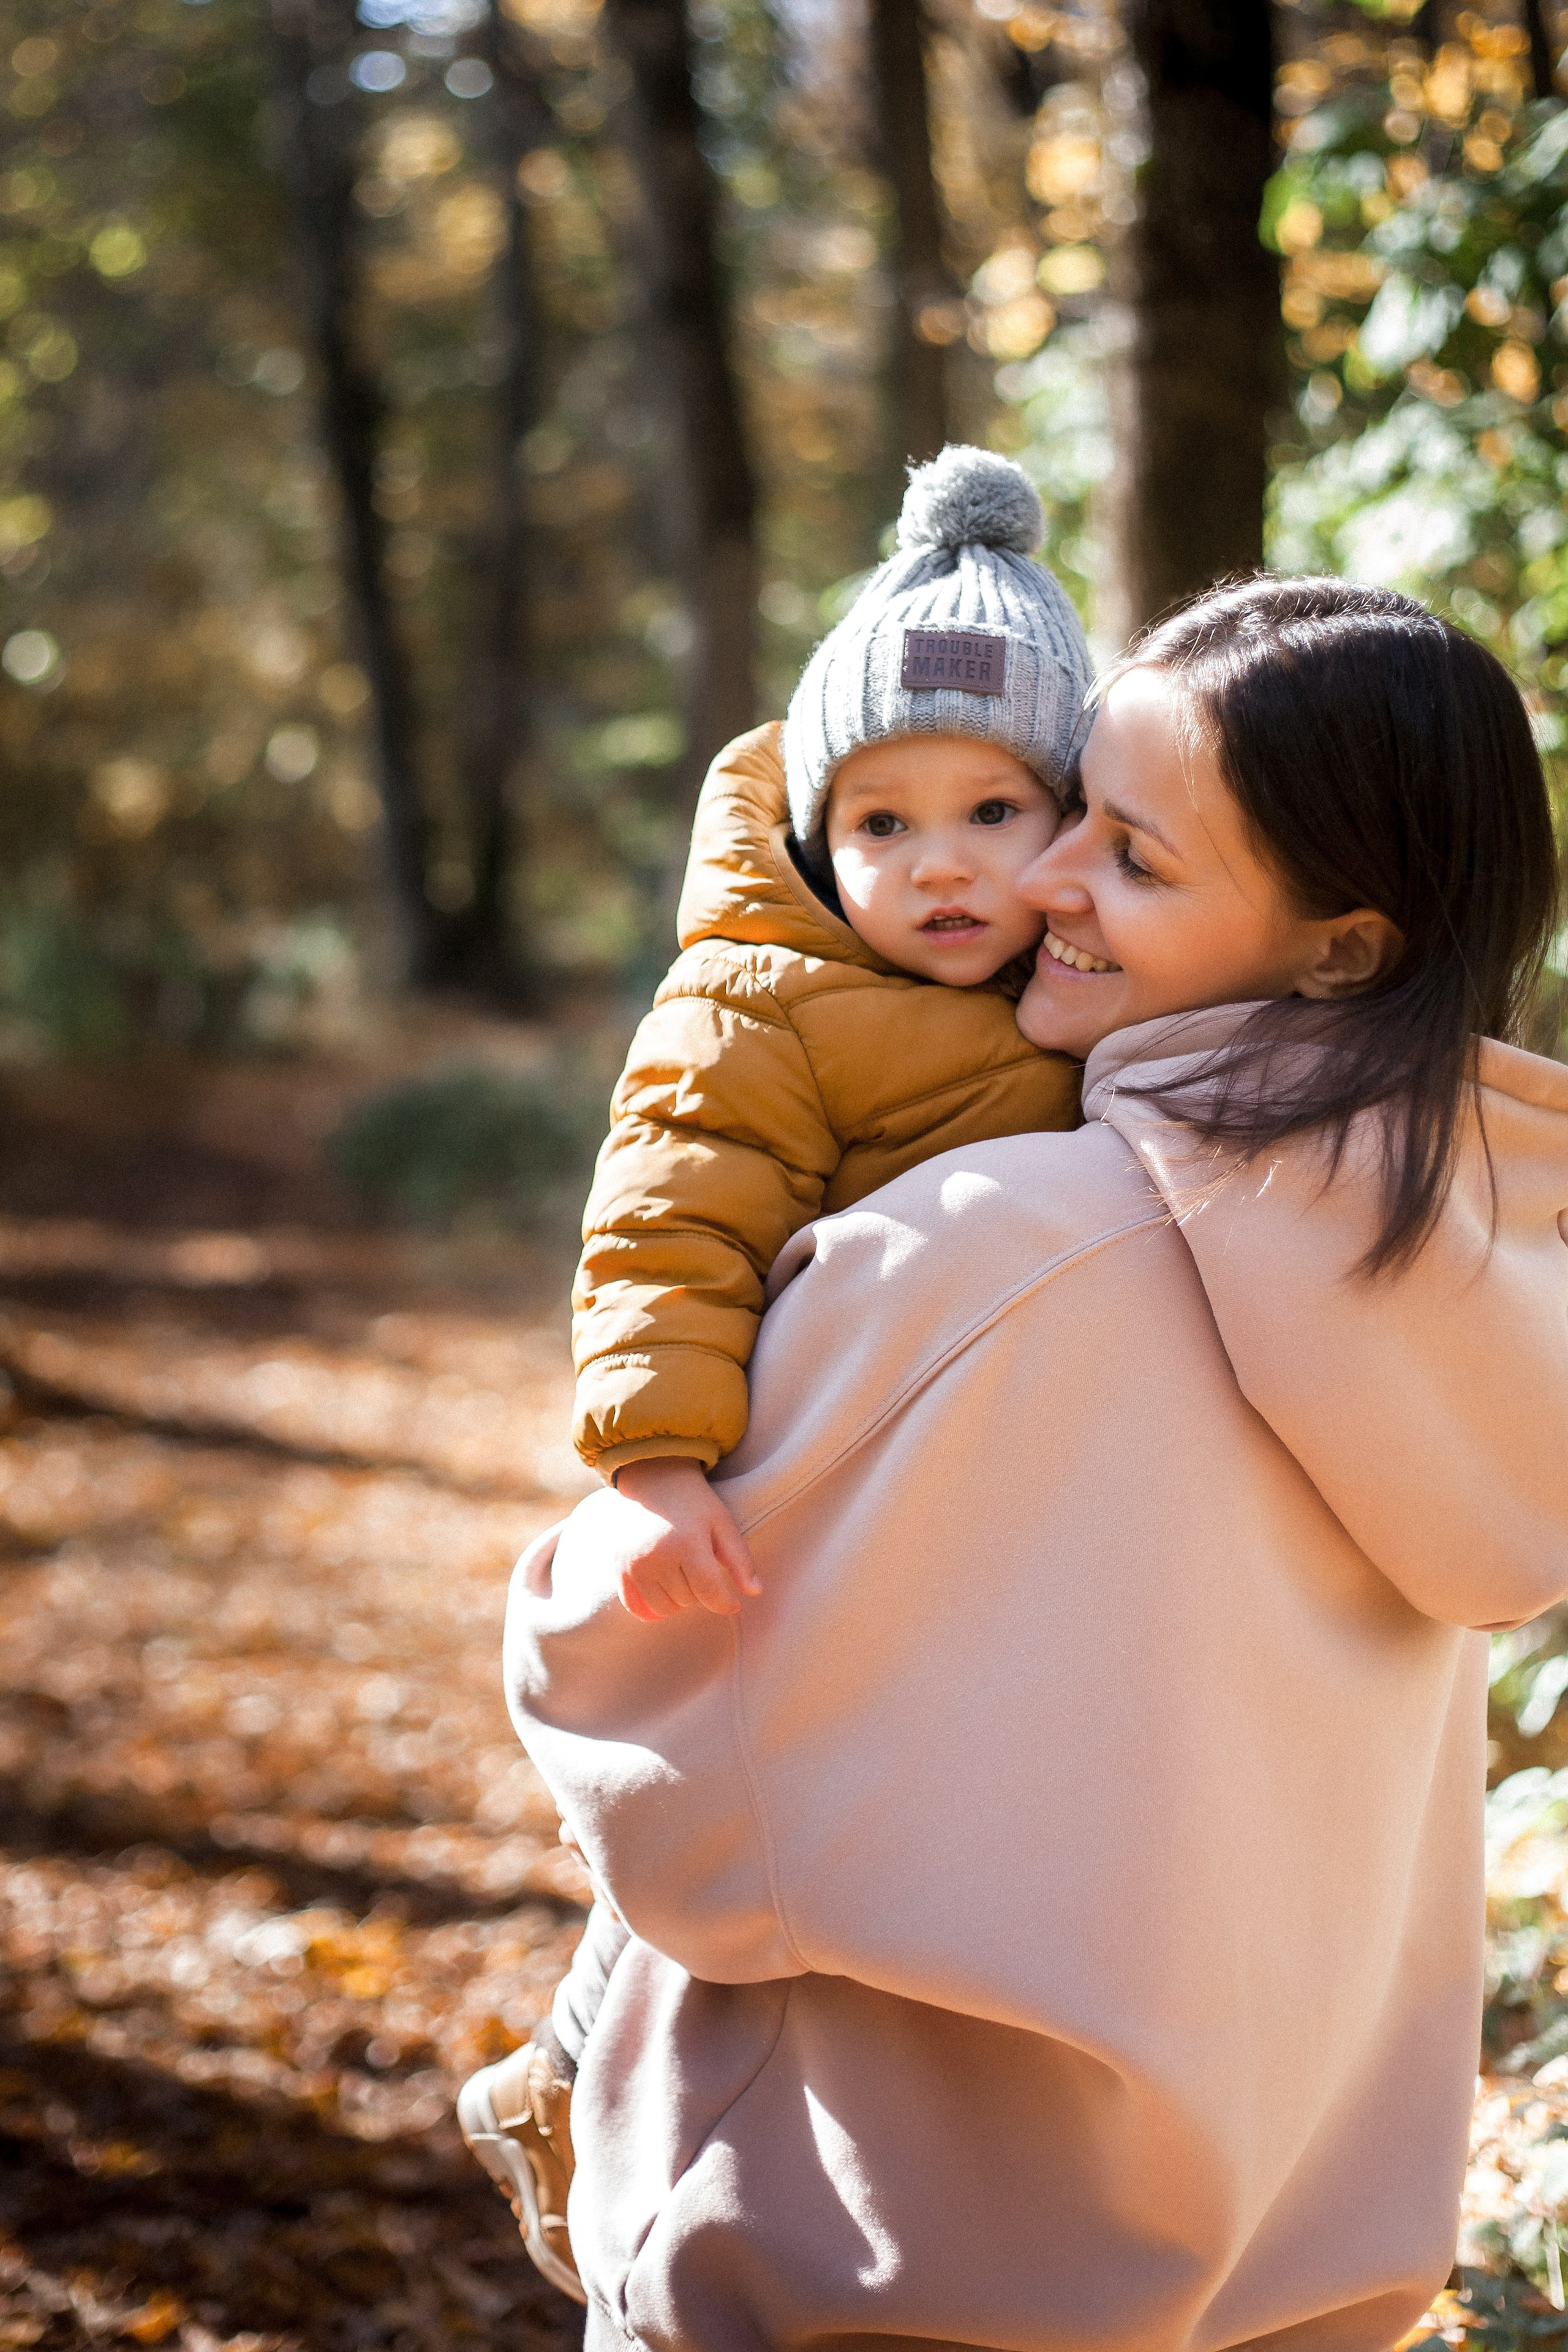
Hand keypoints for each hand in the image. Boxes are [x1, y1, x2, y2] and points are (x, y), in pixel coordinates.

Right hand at [607, 1459, 760, 1621]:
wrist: (653, 1481)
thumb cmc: (694, 1503)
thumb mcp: (722, 1523)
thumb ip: (740, 1559)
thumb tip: (755, 1592)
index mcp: (688, 1543)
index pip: (710, 1593)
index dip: (726, 1603)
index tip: (733, 1602)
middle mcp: (657, 1556)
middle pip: (688, 1601)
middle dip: (701, 1592)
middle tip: (700, 1569)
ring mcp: (634, 1564)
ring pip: (665, 1608)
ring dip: (678, 1600)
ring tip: (683, 1577)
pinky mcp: (619, 1569)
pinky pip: (636, 1608)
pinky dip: (652, 1609)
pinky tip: (663, 1593)